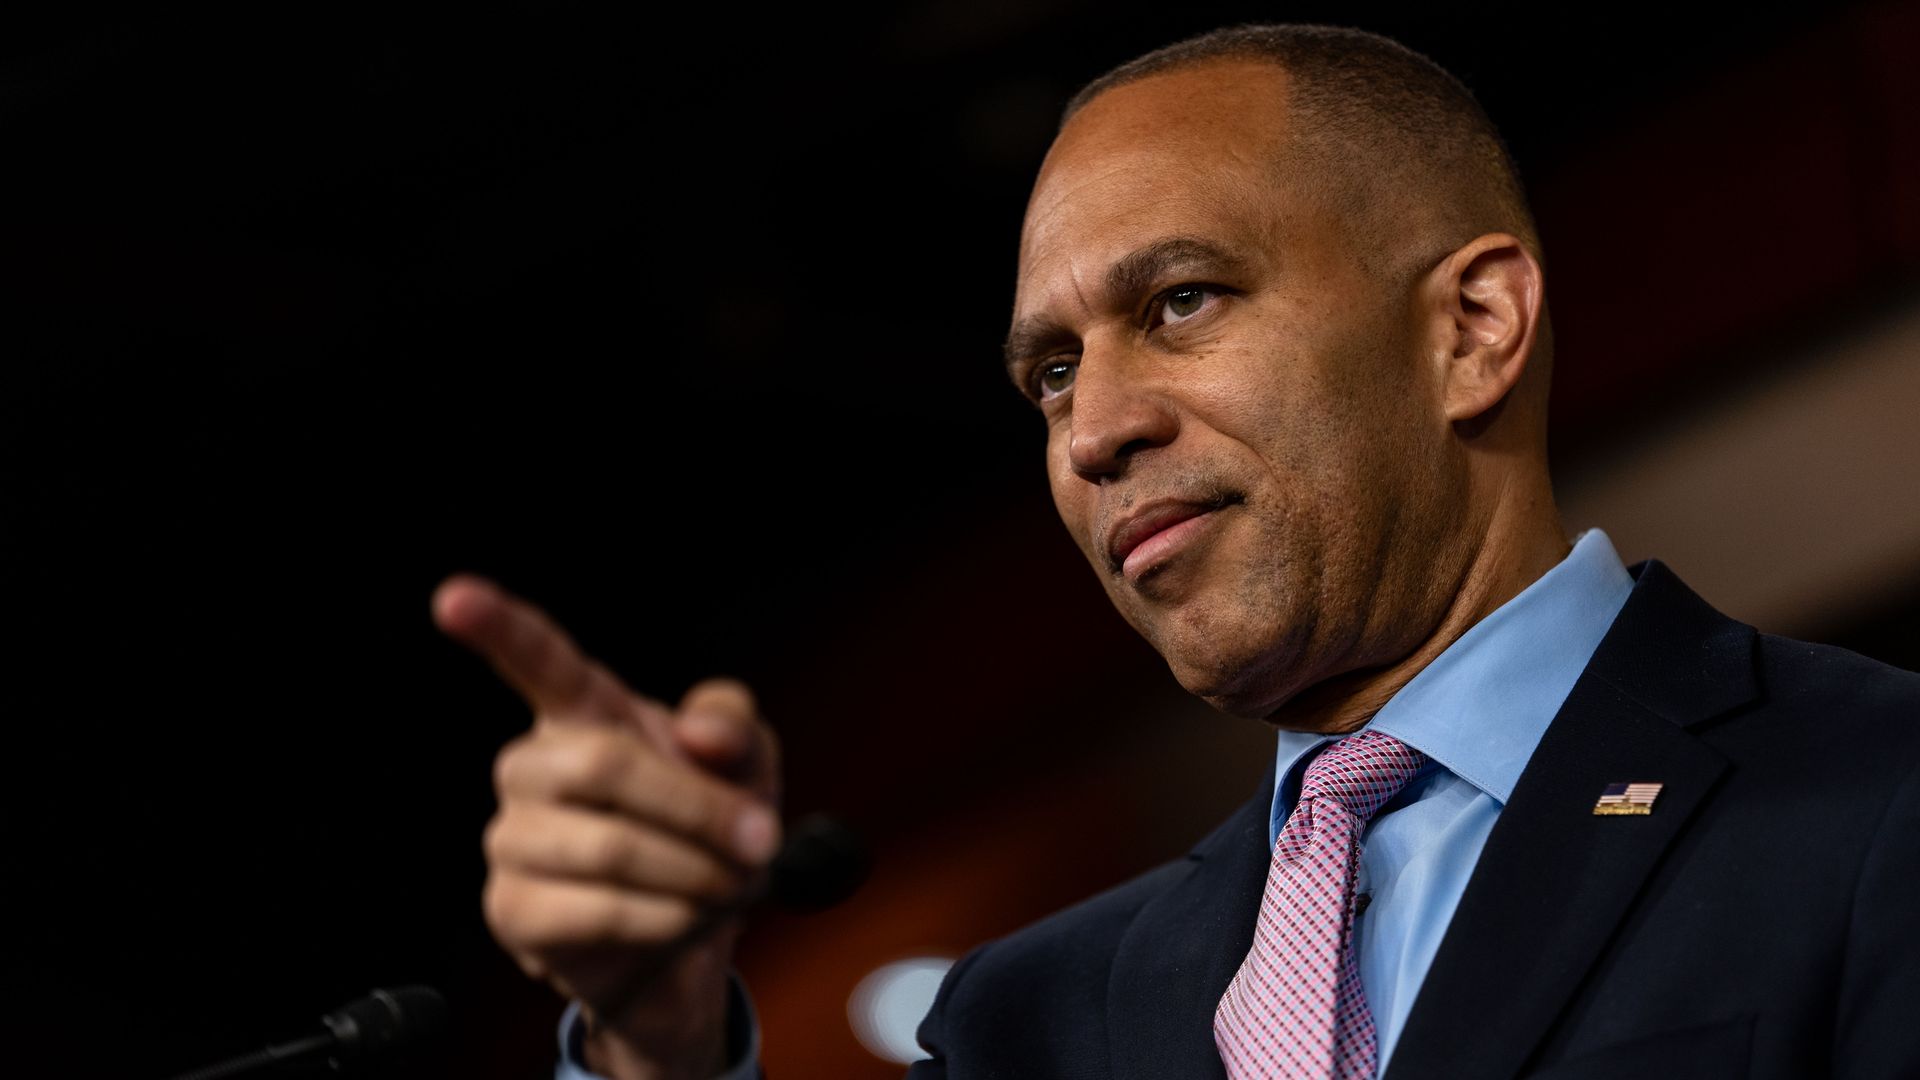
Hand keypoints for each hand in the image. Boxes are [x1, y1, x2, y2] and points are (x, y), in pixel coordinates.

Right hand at [433, 575, 780, 1079]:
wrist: (692, 930)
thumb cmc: (708, 829)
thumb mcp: (747, 765)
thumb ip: (735, 727)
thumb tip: (698, 733)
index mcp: (582, 712)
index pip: (536, 658)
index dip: (495, 625)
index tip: (452, 596)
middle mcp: (532, 768)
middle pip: (605, 765)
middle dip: (696, 808)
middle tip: (754, 840)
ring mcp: (513, 839)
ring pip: (609, 845)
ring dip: (692, 871)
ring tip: (725, 885)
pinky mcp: (514, 910)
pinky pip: (598, 909)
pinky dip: (664, 917)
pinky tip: (681, 917)